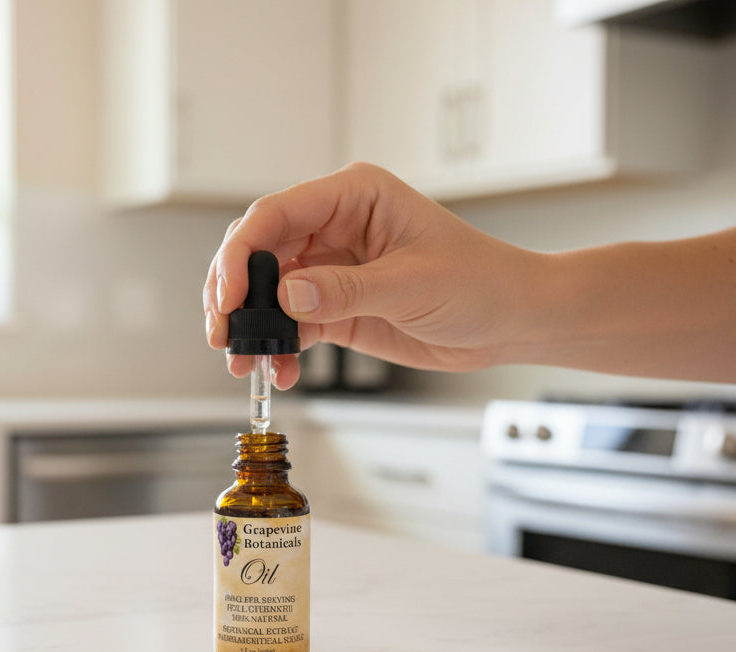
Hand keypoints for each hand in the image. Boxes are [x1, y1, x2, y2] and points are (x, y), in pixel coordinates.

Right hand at [203, 162, 547, 388]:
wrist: (512, 321)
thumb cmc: (482, 282)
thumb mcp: (413, 284)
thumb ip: (345, 290)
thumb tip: (288, 297)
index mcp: (353, 196)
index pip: (276, 214)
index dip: (242, 253)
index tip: (230, 297)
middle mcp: (334, 226)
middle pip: (258, 250)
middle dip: (234, 293)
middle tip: (223, 333)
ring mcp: (330, 267)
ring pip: (266, 292)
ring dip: (249, 327)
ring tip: (242, 361)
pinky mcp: (334, 306)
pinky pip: (289, 325)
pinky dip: (277, 348)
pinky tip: (278, 370)